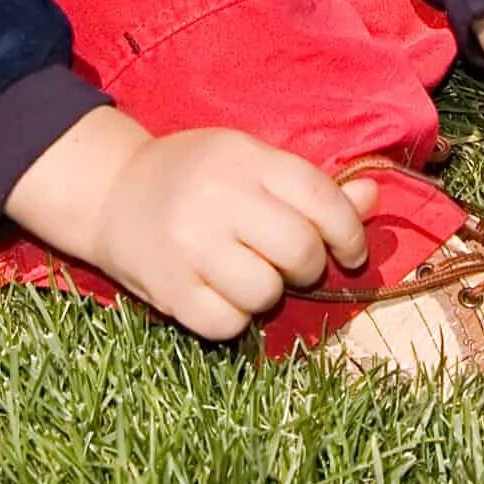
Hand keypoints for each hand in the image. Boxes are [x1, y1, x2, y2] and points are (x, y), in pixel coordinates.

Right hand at [15, 115, 376, 340]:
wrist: (111, 192)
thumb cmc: (196, 176)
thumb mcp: (251, 162)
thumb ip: (309, 185)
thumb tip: (372, 200)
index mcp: (245, 159)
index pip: (319, 197)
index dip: (348, 231)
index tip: (351, 250)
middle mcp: (218, 199)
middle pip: (298, 250)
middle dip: (310, 266)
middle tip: (296, 265)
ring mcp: (189, 246)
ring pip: (265, 292)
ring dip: (270, 292)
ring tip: (252, 275)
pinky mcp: (167, 290)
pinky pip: (227, 324)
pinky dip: (235, 318)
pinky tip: (223, 295)